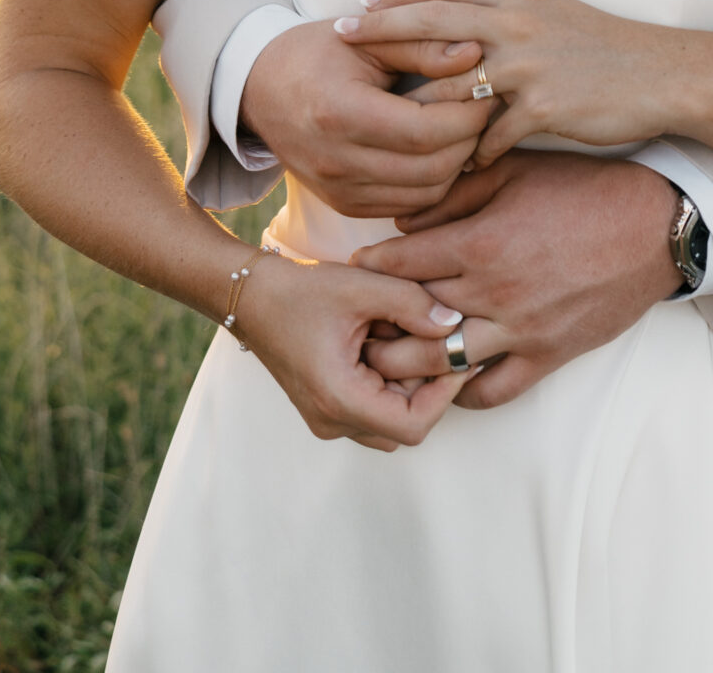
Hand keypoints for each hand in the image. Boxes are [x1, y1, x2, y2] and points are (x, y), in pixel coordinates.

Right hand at [236, 248, 469, 450]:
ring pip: (390, 421)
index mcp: (339, 399)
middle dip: (429, 386)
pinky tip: (387, 343)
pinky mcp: (326, 407)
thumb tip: (454, 323)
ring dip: (409, 386)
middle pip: (405, 426)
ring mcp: (327, 419)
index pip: (413, 425)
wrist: (252, 296)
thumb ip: (413, 304)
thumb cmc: (301, 290)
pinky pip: (372, 410)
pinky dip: (389, 384)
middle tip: (436, 340)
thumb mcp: (362, 286)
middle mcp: (332, 421)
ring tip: (408, 338)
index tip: (460, 354)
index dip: (445, 394)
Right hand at [238, 19, 492, 218]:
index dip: (467, 114)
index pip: (425, 130)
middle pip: (431, 168)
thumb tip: (476, 52)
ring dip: (457, 164)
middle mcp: (336, 160)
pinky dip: (433, 182)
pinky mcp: (344, 204)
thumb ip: (422, 45)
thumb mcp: (367, 38)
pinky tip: (440, 149)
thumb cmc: (317, 53)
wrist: (261, 88)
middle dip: (470, 139)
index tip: (486, 88)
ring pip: (425, 194)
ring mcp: (339, 190)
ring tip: (465, 126)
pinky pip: (407, 206)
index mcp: (340, 112)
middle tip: (484, 108)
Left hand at [344, 0, 685, 169]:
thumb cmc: (606, 47)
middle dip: (381, 27)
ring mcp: (529, 63)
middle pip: (432, 20)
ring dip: (416, 105)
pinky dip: (472, 151)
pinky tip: (459, 167)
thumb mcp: (553, 14)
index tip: (363, 2)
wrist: (661, 73)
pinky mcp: (544, 105)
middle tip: (340, 35)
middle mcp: (517, 22)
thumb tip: (461, 23)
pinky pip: (491, 133)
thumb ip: (507, 15)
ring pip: (452, 82)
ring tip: (383, 124)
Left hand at [352, 152, 681, 407]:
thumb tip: (403, 219)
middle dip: (378, 323)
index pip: (402, 265)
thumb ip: (455, 193)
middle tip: (357, 321)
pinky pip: (494, 391)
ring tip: (386, 359)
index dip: (371, 267)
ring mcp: (521, 332)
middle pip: (413, 322)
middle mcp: (495, 294)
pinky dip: (464, 393)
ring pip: (443, 364)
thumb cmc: (584, 188)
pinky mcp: (547, 356)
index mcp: (482, 244)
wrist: (652, 225)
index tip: (353, 268)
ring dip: (408, 365)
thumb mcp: (515, 172)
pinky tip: (447, 383)